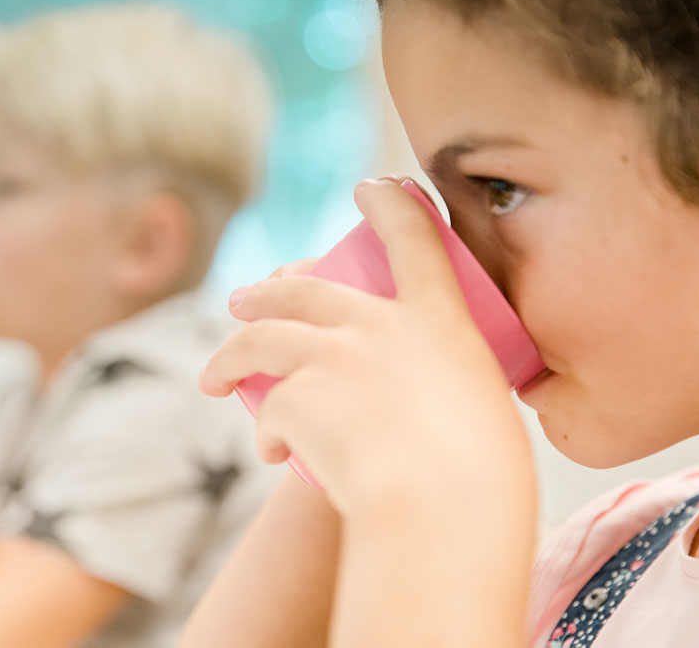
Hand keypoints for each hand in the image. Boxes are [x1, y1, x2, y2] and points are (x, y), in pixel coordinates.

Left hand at [200, 179, 534, 516]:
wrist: (441, 510)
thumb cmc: (482, 480)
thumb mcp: (482, 415)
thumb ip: (448, 398)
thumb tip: (427, 416)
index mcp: (439, 321)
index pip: (414, 238)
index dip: (389, 206)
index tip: (370, 188)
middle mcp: (378, 324)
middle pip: (305, 290)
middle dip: (269, 290)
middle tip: (245, 299)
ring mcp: (332, 355)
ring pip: (261, 338)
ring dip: (231, 352)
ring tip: (216, 372)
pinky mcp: (296, 396)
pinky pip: (267, 412)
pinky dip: (267, 434)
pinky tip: (271, 455)